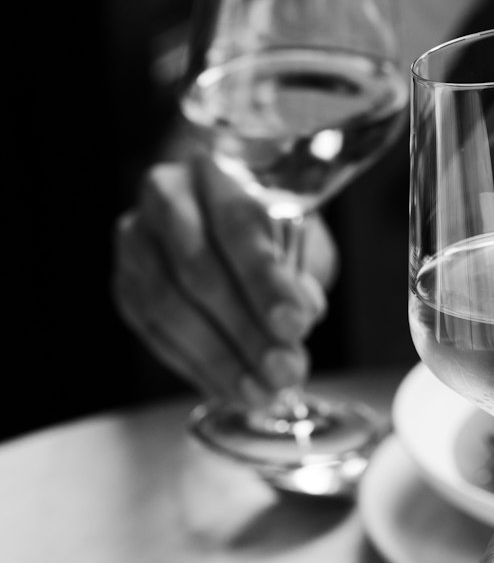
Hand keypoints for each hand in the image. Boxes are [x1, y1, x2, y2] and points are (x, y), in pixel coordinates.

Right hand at [113, 153, 335, 403]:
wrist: (222, 221)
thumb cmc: (270, 227)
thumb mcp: (298, 238)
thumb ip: (299, 275)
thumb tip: (296, 321)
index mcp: (216, 170)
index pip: (237, 226)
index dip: (266, 280)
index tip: (295, 324)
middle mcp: (166, 197)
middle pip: (198, 271)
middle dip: (246, 331)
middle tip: (283, 370)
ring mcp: (136, 241)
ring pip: (168, 307)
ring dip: (219, 358)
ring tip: (261, 392)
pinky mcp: (124, 284)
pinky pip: (154, 333)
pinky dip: (196, 366)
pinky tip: (230, 388)